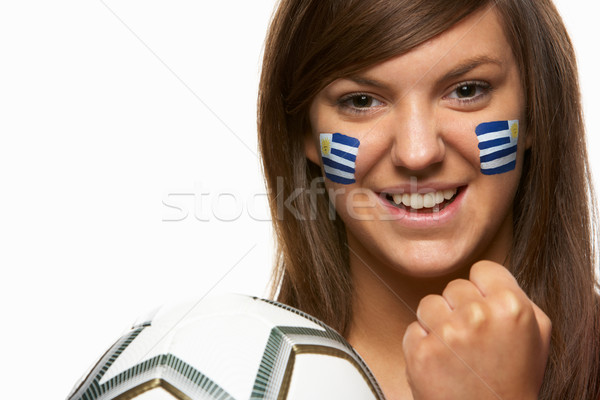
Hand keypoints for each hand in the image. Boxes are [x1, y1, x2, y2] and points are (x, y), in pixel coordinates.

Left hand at [402, 261, 551, 399]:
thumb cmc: (514, 380)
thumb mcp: (536, 335)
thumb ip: (516, 297)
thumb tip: (490, 275)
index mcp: (511, 307)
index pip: (482, 268)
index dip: (483, 289)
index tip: (485, 308)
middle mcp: (478, 316)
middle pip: (454, 286)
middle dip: (460, 308)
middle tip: (474, 339)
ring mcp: (447, 334)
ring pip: (429, 304)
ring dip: (438, 323)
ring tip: (457, 351)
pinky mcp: (421, 352)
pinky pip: (413, 329)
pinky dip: (423, 345)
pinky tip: (442, 363)